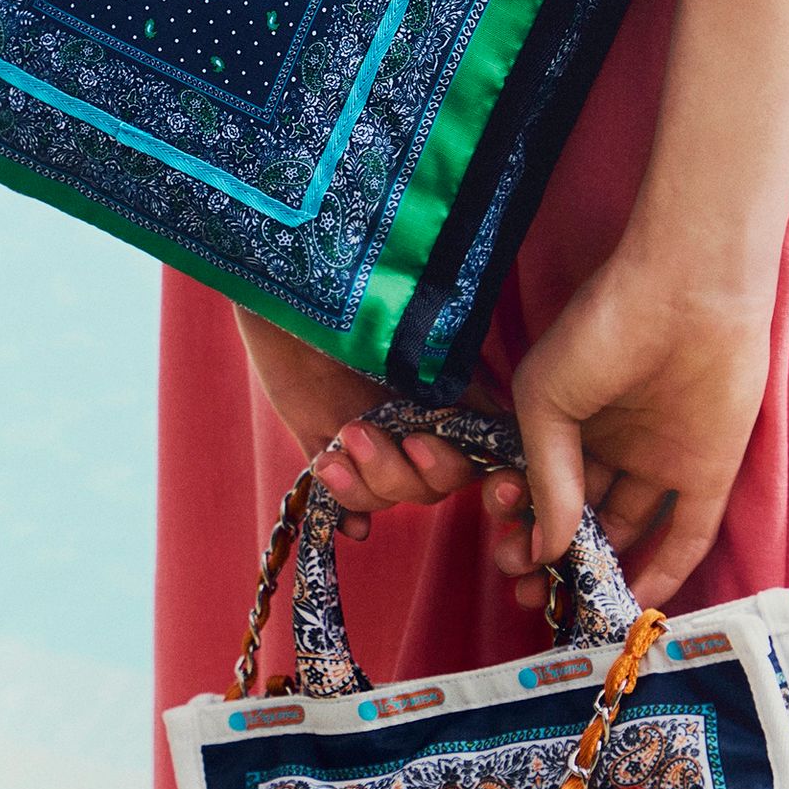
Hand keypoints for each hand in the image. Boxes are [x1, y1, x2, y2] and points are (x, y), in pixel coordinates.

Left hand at [235, 310, 480, 540]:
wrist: (291, 276)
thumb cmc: (364, 292)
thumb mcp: (421, 330)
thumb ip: (458, 377)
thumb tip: (497, 431)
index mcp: (452, 398)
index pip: (482, 456)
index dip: (477, 475)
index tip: (432, 451)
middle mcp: (418, 424)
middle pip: (433, 485)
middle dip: (405, 472)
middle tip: (368, 432)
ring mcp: (373, 439)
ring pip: (388, 494)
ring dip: (366, 482)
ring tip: (338, 445)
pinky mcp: (327, 445)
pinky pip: (343, 499)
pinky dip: (346, 511)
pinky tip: (342, 512)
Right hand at [484, 244, 772, 610]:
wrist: (687, 291)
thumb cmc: (601, 328)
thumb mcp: (545, 400)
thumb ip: (545, 477)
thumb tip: (546, 547)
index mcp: (569, 422)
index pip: (541, 488)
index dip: (521, 523)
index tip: (506, 546)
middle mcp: (613, 446)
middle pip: (581, 516)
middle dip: (551, 555)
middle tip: (527, 585)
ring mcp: (661, 460)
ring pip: (626, 530)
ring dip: (599, 569)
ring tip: (569, 598)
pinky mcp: (708, 472)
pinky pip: (687, 533)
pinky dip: (664, 570)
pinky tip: (632, 599)